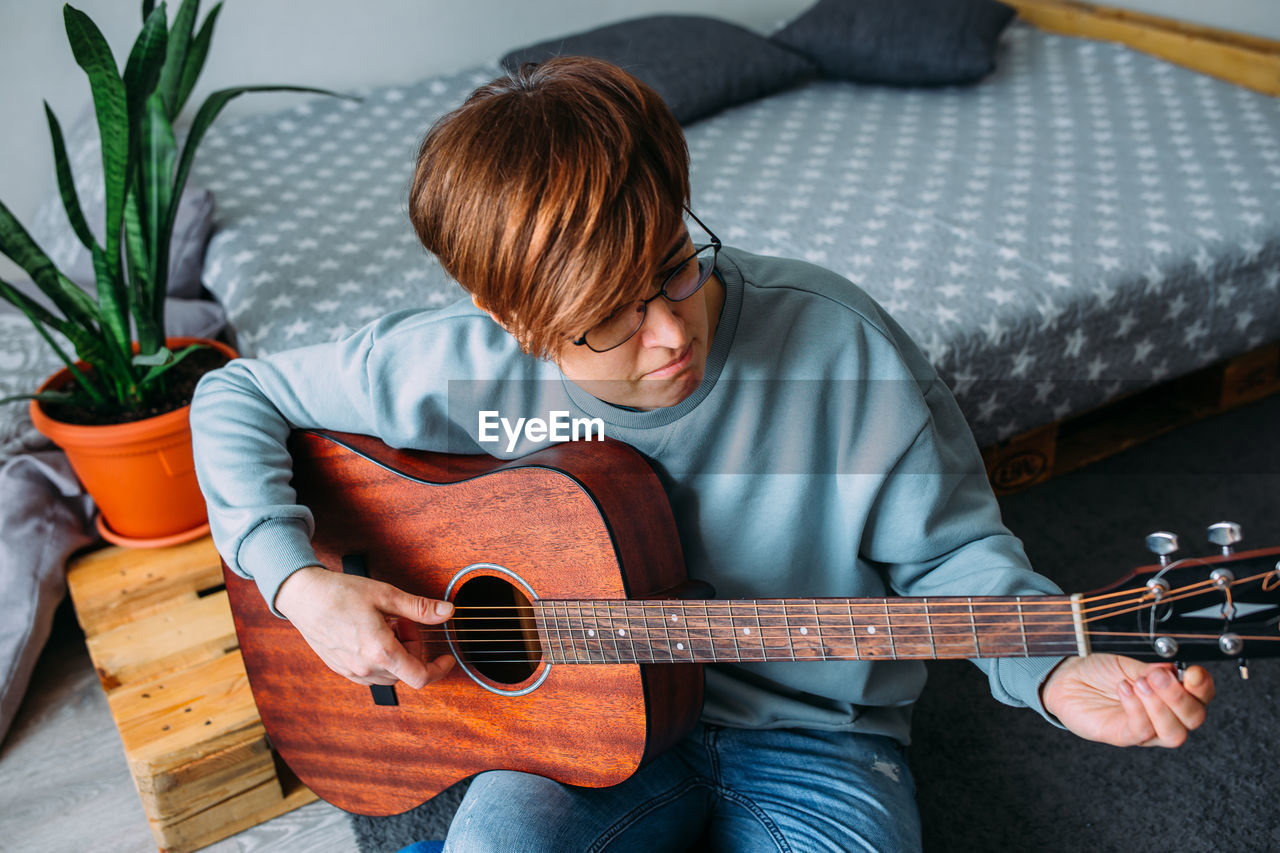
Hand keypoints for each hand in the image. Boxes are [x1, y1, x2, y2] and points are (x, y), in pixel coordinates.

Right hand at [274, 565, 455, 688]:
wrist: (302, 596)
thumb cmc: (340, 593)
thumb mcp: (386, 595)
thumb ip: (420, 608)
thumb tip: (448, 612)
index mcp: (380, 652)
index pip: (420, 677)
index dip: (439, 669)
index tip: (446, 658)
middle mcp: (365, 668)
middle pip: (405, 671)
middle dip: (412, 647)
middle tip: (402, 620)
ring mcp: (351, 671)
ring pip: (388, 673)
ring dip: (396, 653)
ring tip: (385, 624)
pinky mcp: (340, 668)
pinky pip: (370, 672)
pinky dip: (379, 656)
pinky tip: (371, 633)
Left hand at [1041, 654, 1214, 747]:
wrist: (1067, 677)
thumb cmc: (1099, 669)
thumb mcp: (1129, 661)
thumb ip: (1154, 668)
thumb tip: (1177, 670)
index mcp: (1172, 694)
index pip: (1202, 696)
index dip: (1203, 686)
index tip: (1191, 672)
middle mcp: (1164, 715)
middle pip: (1194, 718)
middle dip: (1180, 696)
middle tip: (1157, 676)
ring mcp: (1146, 730)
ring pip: (1174, 733)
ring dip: (1160, 707)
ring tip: (1139, 683)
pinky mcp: (1123, 736)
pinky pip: (1142, 731)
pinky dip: (1136, 709)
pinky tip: (1124, 689)